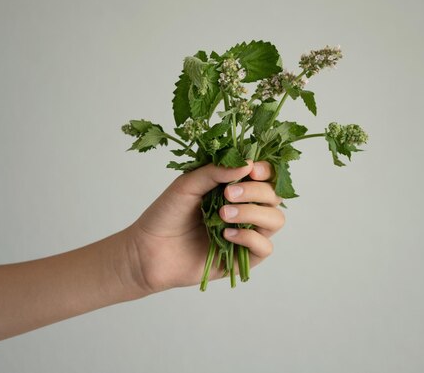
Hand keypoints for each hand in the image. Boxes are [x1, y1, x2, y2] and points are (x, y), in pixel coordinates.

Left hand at [125, 161, 283, 291]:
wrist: (147, 250)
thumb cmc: (165, 214)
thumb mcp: (187, 185)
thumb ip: (215, 172)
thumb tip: (247, 164)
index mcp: (236, 188)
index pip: (266, 176)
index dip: (266, 171)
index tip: (252, 169)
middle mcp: (246, 209)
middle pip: (274, 196)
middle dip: (256, 192)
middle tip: (229, 194)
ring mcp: (247, 234)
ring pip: (275, 220)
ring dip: (254, 213)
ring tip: (224, 215)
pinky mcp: (243, 259)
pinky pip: (264, 247)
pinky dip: (249, 238)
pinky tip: (227, 235)